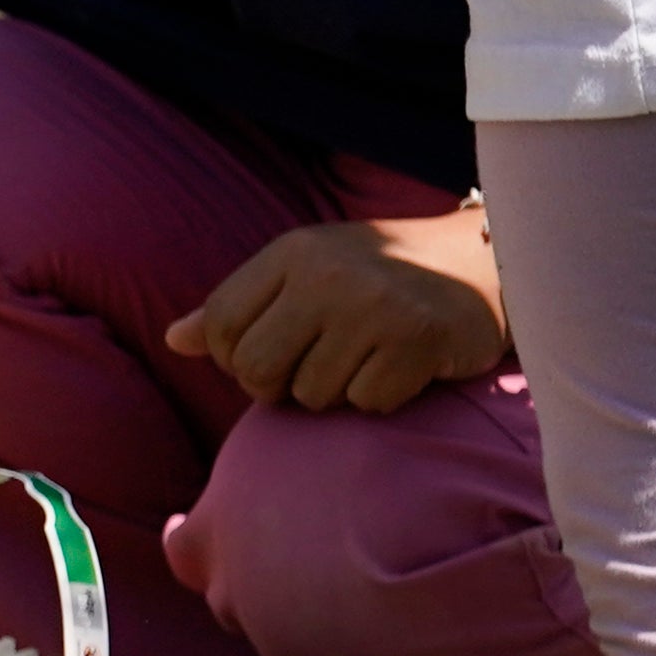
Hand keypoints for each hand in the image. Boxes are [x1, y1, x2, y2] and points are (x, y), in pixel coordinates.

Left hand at [166, 208, 508, 415]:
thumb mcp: (305, 273)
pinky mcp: (415, 340)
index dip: (233, 357)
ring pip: (311, 395)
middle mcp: (327, 274)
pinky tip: (398, 366)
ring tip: (363, 358)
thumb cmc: (379, 275)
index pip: (221, 324)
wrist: (482, 265)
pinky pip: (365, 403)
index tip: (267, 357)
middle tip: (312, 371)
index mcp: (292, 252)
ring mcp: (373, 306)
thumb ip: (239, 306)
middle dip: (277, 386)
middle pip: (256, 369)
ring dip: (334, 392)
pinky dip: (378, 397)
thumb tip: (173, 340)